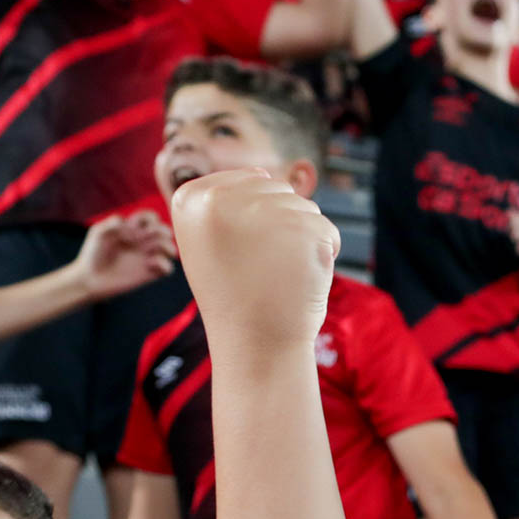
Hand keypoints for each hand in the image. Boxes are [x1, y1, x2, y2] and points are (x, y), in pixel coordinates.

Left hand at [73, 210, 176, 301]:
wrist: (91, 278)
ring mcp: (147, 258)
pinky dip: (164, 264)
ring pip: (170, 248)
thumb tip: (131, 227)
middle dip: (163, 231)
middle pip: (165, 231)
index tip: (133, 228)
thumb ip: (113, 223)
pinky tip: (149, 265)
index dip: (148, 219)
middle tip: (150, 237)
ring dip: (168, 247)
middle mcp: (143, 243)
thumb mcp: (98, 232)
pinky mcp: (149, 274)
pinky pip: (168, 269)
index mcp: (133, 230)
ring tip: (154, 251)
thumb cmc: (92, 253)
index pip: (151, 218)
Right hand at [172, 169, 339, 353]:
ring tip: (277, 273)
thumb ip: (229, 205)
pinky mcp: (302, 228)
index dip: (254, 220)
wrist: (257, 345)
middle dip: (281, 225)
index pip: (248, 179)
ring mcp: (262, 211)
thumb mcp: (213, 243)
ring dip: (302, 240)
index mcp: (191, 199)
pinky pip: (327, 229)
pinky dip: (324, 254)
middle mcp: (220, 199)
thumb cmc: (237, 297)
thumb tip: (265, 173)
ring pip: (305, 207)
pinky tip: (301, 278)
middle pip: (278, 188)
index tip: (240, 253)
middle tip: (261, 267)